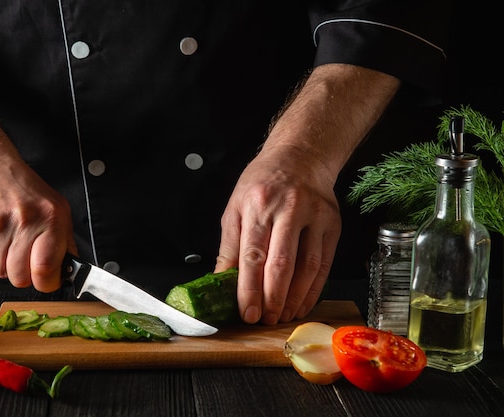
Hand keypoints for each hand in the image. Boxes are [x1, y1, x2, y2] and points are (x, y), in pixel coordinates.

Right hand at [0, 158, 77, 291]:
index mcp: (49, 218)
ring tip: (6, 240)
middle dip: (22, 274)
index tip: (46, 280)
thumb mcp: (56, 207)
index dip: (46, 282)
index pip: (46, 269)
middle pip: (20, 277)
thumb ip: (65, 241)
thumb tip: (70, 271)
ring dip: (3, 263)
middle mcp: (23, 221)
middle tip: (23, 258)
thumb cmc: (23, 189)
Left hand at [214, 64, 399, 324]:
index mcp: (258, 204)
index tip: (247, 313)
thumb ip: (230, 246)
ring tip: (284, 316)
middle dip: (273, 298)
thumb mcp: (235, 207)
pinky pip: (324, 263)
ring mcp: (315, 216)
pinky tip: (303, 302)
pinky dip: (314, 288)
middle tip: (266, 320)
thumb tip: (222, 282)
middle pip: (281, 264)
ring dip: (295, 298)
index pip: (252, 255)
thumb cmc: (262, 182)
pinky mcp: (333, 224)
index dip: (249, 289)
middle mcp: (288, 209)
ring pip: (307, 267)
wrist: (301, 155)